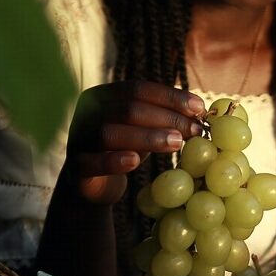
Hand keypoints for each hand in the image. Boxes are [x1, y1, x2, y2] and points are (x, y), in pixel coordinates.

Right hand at [65, 80, 205, 203]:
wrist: (93, 186)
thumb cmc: (123, 151)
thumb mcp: (143, 131)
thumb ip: (163, 119)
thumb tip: (199, 113)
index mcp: (103, 96)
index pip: (138, 89)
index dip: (170, 97)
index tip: (199, 108)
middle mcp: (87, 113)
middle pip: (127, 108)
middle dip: (166, 117)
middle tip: (194, 130)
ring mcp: (79, 139)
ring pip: (109, 132)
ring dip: (147, 137)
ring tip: (177, 143)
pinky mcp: (76, 167)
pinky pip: (92, 162)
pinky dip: (114, 160)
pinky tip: (136, 162)